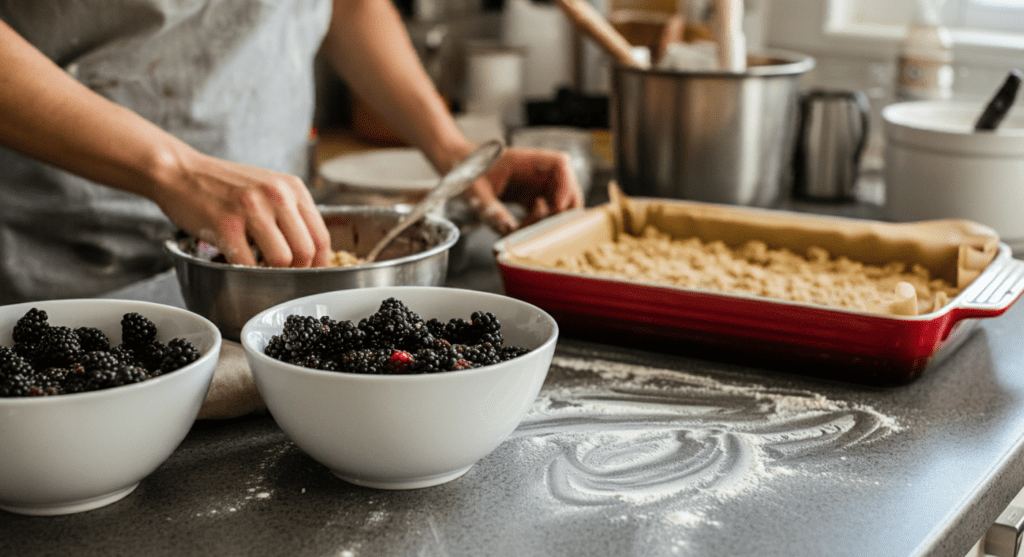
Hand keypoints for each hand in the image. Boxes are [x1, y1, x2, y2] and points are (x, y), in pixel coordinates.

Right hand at [152, 151, 331, 267]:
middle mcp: (277, 195)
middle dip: (299, 272)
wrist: (180, 171)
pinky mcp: (226, 224)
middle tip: (286, 278)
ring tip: (263, 272)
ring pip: (282, 259)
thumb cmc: (224, 185)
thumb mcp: (268, 187)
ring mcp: (252, 209)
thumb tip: (310, 252)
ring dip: (274, 274)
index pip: (321, 236)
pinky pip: (248, 263)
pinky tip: (241, 266)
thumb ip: (290, 212)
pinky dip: (247, 272)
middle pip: (306, 251)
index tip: (313, 276)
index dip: (320, 264)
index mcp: (292, 188)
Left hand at [464, 147, 584, 234]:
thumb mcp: (475, 191)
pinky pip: (545, 211)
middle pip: (567, 185)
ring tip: (529, 229)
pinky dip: (540, 224)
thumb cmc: (466, 171)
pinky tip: (523, 229)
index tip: (557, 207)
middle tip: (551, 228)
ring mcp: (534, 186)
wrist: (457, 168)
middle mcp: (535, 172)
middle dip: (565, 208)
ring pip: (560, 201)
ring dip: (552, 219)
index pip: (560, 164)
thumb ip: (491, 209)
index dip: (566, 185)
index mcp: (525, 160)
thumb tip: (508, 228)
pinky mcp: (529, 198)